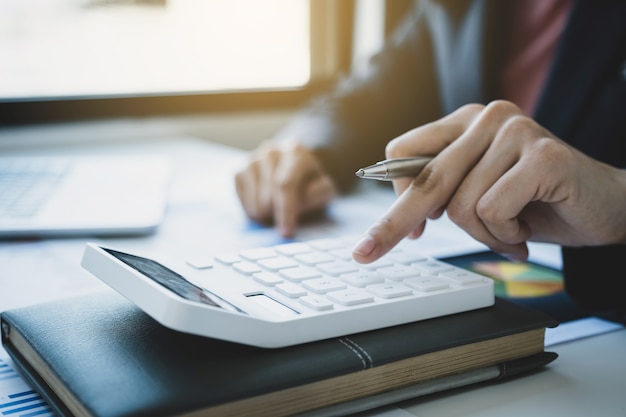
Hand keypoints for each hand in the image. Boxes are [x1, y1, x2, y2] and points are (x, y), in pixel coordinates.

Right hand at [235, 141, 336, 236]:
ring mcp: (252, 160)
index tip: (286, 232)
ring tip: (277, 211)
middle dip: (276, 215)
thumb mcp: (326, 190)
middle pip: (267, 196)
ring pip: (254, 201)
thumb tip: (296, 206)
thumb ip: (316, 196)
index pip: (285, 185)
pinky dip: (253, 210)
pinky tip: (265, 206)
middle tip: (286, 222)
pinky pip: (242, 200)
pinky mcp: (239, 171)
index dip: (285, 211)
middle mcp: (271, 152)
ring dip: (265, 214)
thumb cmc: (313, 183)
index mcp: (296, 152)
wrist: (300, 168)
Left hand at [353, 100, 625, 262]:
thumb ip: (445, 190)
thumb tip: (404, 214)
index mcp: (465, 123)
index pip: (404, 151)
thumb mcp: (479, 193)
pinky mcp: (542, 155)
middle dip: (394, 223)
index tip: (404, 228)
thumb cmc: (536, 202)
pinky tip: (527, 227)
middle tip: (366, 254)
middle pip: (424, 179)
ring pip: (461, 206)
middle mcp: (486, 118)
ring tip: (510, 232)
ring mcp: (515, 132)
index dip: (396, 194)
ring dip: (484, 235)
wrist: (605, 205)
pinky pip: (493, 210)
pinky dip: (505, 233)